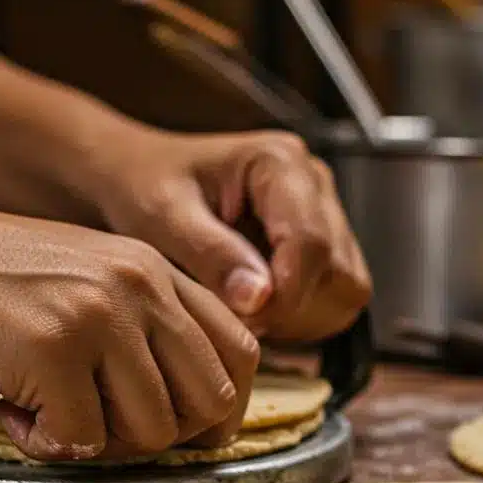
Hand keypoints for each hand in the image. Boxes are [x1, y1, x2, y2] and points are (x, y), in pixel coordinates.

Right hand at [0, 199, 258, 461]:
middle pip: (210, 402)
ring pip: (152, 433)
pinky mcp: (52, 350)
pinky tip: (10, 408)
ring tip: (45, 408)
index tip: (183, 430)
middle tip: (101, 426)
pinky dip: (43, 444)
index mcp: (156, 270)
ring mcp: (99, 315)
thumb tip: (188, 412)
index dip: (220, 408)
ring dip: (97, 443)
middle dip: (161, 438)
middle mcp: (141, 286)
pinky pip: (81, 443)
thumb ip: (142, 329)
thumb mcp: (85, 281)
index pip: (242, 351)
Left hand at [98, 130, 370, 342]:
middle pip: (339, 272)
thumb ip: (212, 255)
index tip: (244, 320)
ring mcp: (324, 213)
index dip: (284, 296)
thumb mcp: (162, 217)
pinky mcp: (322, 243)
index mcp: (280, 162)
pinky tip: (254, 306)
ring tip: (241, 310)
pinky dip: (300, 316)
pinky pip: (335, 298)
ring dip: (299, 316)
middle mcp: (314, 183)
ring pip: (346, 290)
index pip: (311, 243)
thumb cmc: (142, 185)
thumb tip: (260, 299)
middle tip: (234, 317)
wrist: (136, 173)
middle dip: (291, 308)